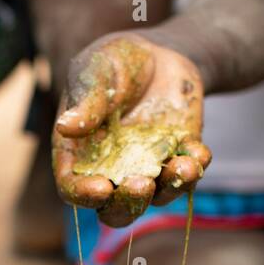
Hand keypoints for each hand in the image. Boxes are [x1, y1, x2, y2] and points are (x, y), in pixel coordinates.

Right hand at [53, 33, 211, 227]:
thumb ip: (85, 99)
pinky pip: (187, 176)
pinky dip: (196, 167)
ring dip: (171, 188)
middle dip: (129, 204)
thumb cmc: (113, 62)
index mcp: (79, 155)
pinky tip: (199, 151)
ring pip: (156, 199)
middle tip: (142, 185)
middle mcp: (111, 172)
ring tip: (184, 166)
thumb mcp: (95, 70)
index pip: (72, 187)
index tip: (100, 188)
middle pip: (114, 210)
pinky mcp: (177, 159)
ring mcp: (146, 169)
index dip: (83, 195)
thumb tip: (64, 127)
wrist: (158, 54)